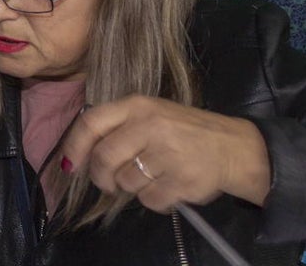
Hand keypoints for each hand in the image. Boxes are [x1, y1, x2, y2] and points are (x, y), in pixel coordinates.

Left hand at [60, 95, 270, 211]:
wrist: (235, 147)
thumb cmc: (185, 132)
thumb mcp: (151, 115)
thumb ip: (118, 127)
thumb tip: (77, 156)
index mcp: (138, 106)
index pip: (91, 123)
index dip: (75, 146)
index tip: (70, 165)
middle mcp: (151, 126)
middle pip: (104, 157)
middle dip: (101, 176)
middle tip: (108, 183)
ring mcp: (168, 153)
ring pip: (126, 181)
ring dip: (133, 187)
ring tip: (153, 176)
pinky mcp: (183, 180)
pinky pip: (149, 200)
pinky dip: (154, 200)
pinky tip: (168, 187)